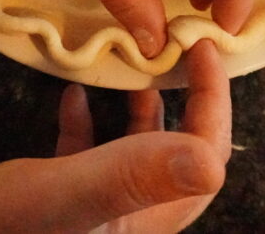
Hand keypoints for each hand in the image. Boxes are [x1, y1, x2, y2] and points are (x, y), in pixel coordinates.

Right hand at [0, 40, 230, 233]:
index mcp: (139, 227)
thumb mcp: (62, 197)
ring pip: (135, 158)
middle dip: (186, 103)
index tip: (203, 47)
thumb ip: (132, 175)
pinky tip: (71, 96)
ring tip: (134, 65)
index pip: (204, 165)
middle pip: (176, 159)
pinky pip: (85, 163)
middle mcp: (123, 226)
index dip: (214, 104)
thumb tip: (214, 161)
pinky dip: (86, 127)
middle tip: (179, 49)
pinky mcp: (50, 213)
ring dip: (140, 112)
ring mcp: (88, 220)